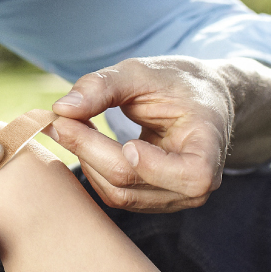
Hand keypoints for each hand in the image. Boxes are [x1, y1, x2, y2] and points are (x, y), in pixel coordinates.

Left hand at [47, 57, 233, 212]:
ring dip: (86, 160)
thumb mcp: (141, 72)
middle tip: (60, 120)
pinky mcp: (151, 199)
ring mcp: (174, 197)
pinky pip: (114, 194)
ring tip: (71, 126)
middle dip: (90, 150)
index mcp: (210, 148)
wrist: (196, 99)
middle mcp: (198, 184)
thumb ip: (102, 87)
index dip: (151, 164)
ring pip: (117, 194)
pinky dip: (92, 168)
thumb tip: (61, 109)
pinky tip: (84, 141)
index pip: (189, 176)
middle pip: (132, 182)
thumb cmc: (174, 83)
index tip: (125, 139)